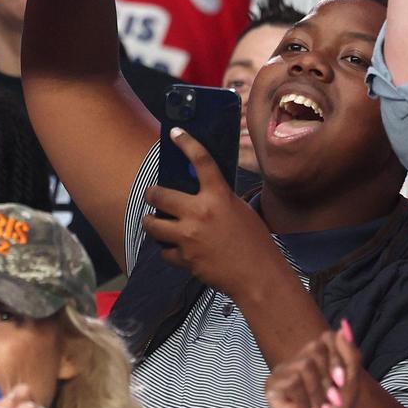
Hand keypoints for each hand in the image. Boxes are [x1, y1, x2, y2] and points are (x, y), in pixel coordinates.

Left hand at [142, 127, 281, 297]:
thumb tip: (202, 193)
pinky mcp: (184, 258)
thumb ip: (219, 199)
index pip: (200, 160)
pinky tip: (175, 249)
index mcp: (218, 196)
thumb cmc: (255, 241)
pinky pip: (164, 251)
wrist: (257, 275)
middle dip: (152, 194)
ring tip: (153, 221)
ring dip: (150, 221)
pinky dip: (168, 249)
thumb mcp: (240, 210)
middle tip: (152, 195)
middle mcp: (199, 213)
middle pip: (159, 195)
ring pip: (152, 224)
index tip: (175, 133)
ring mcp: (188, 237)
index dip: (186, 143)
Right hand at [266, 321, 361, 407]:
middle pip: (317, 348)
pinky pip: (292, 380)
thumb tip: (344, 325)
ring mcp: (284, 372)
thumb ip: (350, 354)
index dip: (337, 360)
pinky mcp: (272, 385)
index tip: (340, 383)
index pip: (328, 338)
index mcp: (318, 359)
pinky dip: (304, 400)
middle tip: (329, 399)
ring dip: (318, 393)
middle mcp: (299, 361)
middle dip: (328, 378)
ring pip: (306, 364)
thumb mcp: (351, 384)